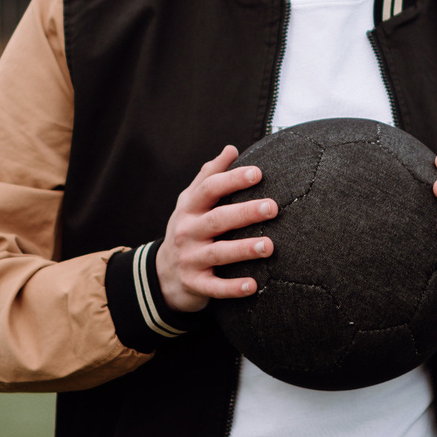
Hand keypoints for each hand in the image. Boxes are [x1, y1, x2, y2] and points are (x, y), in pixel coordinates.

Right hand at [155, 146, 277, 314]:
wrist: (162, 274)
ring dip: (243, 249)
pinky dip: (233, 288)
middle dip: (245, 213)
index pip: (209, 189)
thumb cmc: (187, 230)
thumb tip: (231, 148)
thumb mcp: (190, 202)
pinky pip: (215, 287)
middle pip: (217, 219)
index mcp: (189, 208)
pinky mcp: (195, 284)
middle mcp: (187, 232)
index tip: (258, 173)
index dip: (232, 179)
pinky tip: (253, 286)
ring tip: (269, 246)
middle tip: (273, 207)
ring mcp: (190, 259)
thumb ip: (209, 176)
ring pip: (218, 253)